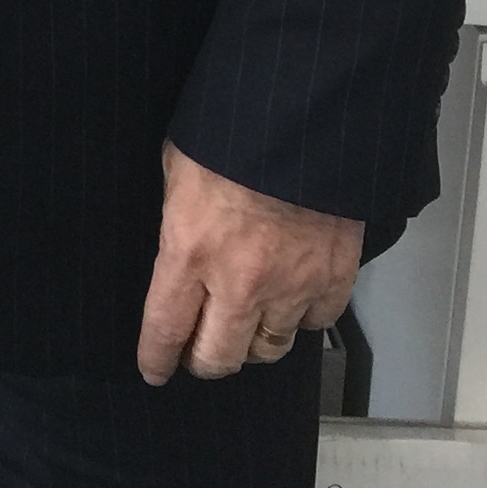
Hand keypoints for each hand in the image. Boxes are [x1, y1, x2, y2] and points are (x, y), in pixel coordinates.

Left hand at [135, 140, 363, 386]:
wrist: (303, 119)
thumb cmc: (231, 134)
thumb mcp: (178, 169)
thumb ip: (178, 220)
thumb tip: (179, 248)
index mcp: (189, 251)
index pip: (165, 329)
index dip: (156, 357)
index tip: (153, 368)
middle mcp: (239, 282)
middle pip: (217, 358)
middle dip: (202, 360)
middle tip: (198, 352)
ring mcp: (290, 286)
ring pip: (268, 349)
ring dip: (253, 342)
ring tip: (245, 326)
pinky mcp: (332, 279)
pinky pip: (313, 325)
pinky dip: (301, 318)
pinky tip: (290, 299)